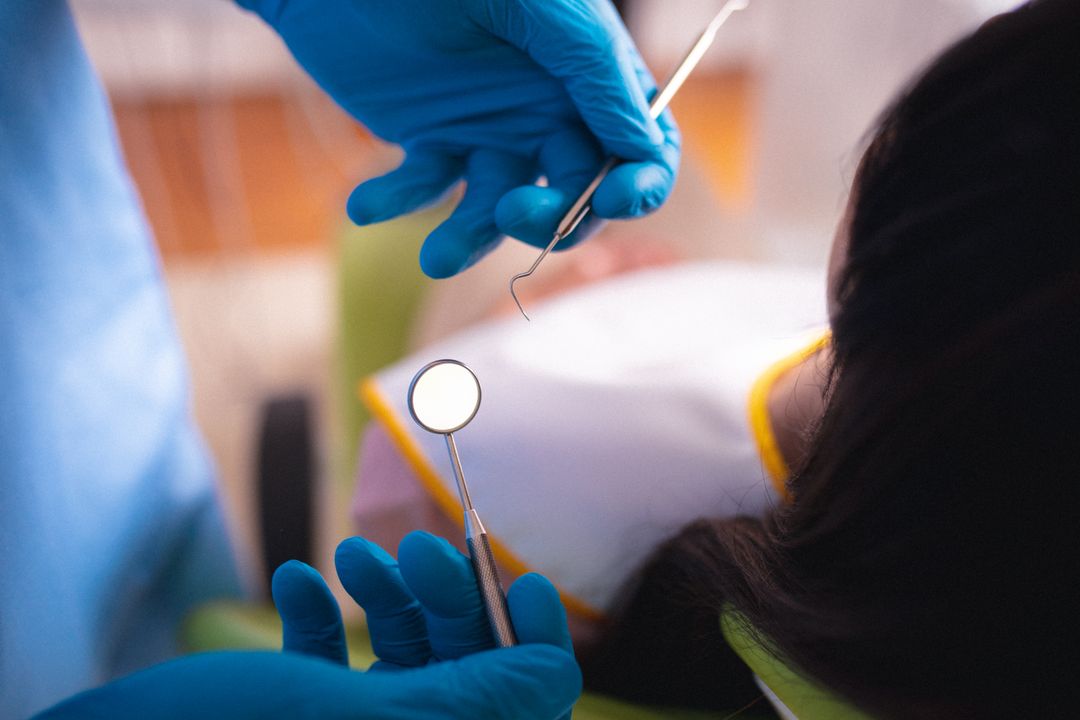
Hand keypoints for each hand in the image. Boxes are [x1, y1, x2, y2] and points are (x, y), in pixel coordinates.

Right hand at [36, 532, 578, 718]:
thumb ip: (478, 699)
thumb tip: (557, 671)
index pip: (526, 709)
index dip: (534, 642)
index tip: (520, 575)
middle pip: (462, 672)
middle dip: (444, 600)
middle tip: (411, 548)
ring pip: (400, 661)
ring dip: (383, 596)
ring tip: (349, 556)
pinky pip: (333, 669)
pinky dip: (322, 619)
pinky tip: (296, 585)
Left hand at [237, 0, 679, 277]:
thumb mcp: (538, 4)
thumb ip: (593, 69)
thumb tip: (643, 144)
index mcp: (589, 74)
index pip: (642, 149)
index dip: (640, 186)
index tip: (612, 202)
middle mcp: (545, 112)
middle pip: (575, 196)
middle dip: (551, 219)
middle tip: (509, 211)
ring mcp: (487, 131)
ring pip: (498, 210)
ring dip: (470, 239)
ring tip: (434, 258)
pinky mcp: (429, 139)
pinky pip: (424, 188)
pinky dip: (398, 202)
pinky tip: (365, 205)